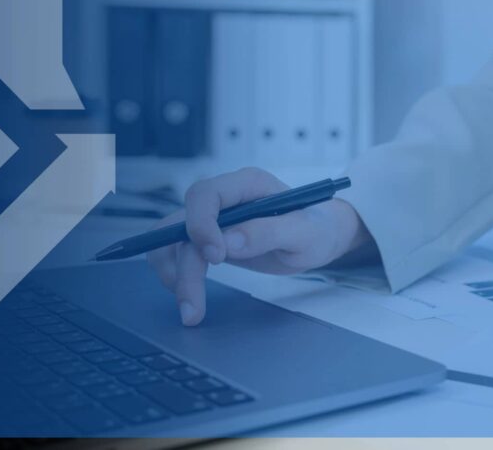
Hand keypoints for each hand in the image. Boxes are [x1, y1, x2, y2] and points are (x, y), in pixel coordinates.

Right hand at [147, 167, 373, 325]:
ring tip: (190, 308)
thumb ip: (269, 233)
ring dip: (173, 273)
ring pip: (171, 239)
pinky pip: (175, 251)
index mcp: (248, 184)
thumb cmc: (318, 229)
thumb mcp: (304, 233)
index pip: (206, 194)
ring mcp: (214, 217)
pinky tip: (191, 295)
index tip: (216, 257)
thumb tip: (228, 242)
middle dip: (184, 266)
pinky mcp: (208, 238)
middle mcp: (225, 197)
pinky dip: (175, 273)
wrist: (321, 237)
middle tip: (193, 306)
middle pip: (183, 223)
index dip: (201, 224)